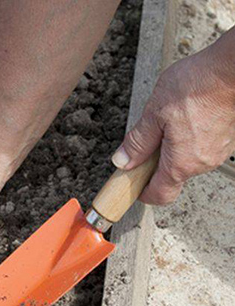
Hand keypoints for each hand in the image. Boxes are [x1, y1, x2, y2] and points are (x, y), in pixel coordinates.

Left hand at [111, 45, 234, 204]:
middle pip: (171, 177)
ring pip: (184, 161)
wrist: (231, 68)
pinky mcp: (223, 138)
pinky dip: (184, 139)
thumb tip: (123, 161)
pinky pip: (197, 148)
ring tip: (164, 122)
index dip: (142, 193)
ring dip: (169, 149)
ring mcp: (216, 151)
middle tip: (142, 144)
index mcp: (182, 163)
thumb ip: (138, 142)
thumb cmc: (197, 86)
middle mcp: (202, 163)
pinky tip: (181, 117)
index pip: (160, 195)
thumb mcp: (154, 113)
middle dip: (153, 164)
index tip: (131, 185)